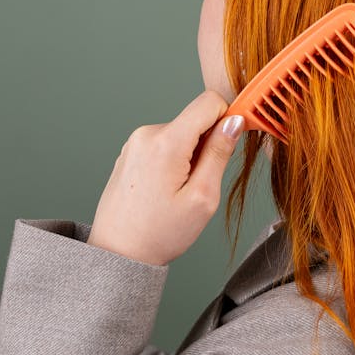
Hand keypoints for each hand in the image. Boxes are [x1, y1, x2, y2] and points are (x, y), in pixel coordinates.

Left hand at [88, 90, 244, 265]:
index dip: (229, 116)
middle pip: (194, 120)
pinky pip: (164, 144)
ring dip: (190, 155)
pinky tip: (166, 190)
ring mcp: (135, 142)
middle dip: (207, 145)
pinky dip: (174, 160)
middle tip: (201, 183)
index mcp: (166, 142)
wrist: (117, 252)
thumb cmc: (158, 233)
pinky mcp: (130, 152)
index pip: (208, 102)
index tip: (236, 139)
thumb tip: (234, 122)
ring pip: (180, 133)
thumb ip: (219, 154)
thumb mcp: (202, 198)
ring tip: (179, 191)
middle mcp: (147, 134)